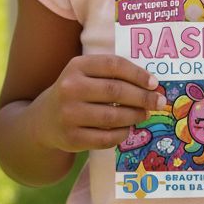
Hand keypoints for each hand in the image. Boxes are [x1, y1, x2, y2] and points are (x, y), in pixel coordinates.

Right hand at [33, 55, 166, 152]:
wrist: (44, 121)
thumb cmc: (75, 93)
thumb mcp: (85, 74)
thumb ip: (111, 74)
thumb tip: (150, 84)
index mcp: (77, 66)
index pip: (113, 65)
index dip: (137, 74)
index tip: (154, 83)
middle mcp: (70, 88)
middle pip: (116, 91)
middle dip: (143, 97)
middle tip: (159, 102)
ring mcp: (69, 114)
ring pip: (113, 116)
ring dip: (135, 115)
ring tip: (145, 114)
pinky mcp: (72, 138)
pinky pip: (106, 138)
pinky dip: (122, 134)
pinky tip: (128, 129)